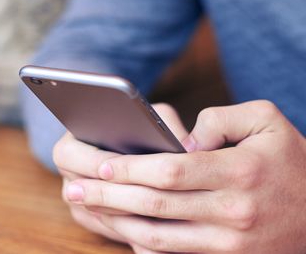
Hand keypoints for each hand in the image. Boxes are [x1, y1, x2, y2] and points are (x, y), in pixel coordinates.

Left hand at [55, 100, 305, 253]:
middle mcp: (231, 210)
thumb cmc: (291, 160)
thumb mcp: (267, 120)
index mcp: (239, 171)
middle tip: (76, 186)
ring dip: (117, 220)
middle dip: (110, 195)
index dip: (131, 168)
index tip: (101, 163)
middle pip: (155, 204)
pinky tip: (120, 229)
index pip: (170, 171)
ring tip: (88, 206)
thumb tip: (183, 139)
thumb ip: (221, 117)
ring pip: (157, 234)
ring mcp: (227, 242)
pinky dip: (142, 243)